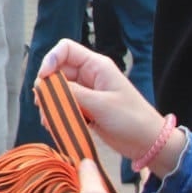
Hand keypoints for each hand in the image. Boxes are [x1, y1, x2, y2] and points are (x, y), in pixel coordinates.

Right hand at [38, 39, 163, 161]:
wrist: (148, 143)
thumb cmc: (132, 119)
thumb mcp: (101, 104)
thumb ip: (72, 93)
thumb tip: (45, 87)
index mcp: (96, 66)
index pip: (65, 49)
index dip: (50, 60)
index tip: (43, 79)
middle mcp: (89, 75)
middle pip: (57, 71)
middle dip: (47, 88)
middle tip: (43, 106)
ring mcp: (87, 92)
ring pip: (58, 90)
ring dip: (50, 104)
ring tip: (49, 120)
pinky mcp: (85, 108)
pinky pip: (64, 105)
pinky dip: (57, 114)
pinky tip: (56, 126)